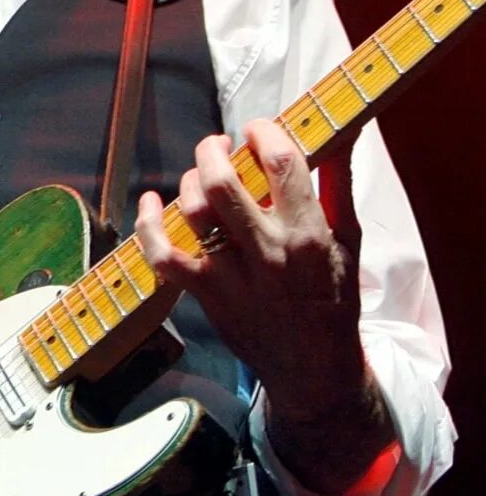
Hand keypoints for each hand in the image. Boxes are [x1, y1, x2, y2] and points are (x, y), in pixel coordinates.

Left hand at [136, 121, 393, 495]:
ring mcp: (232, 275)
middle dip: (213, 151)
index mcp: (309, 234)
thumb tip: (342, 135)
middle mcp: (268, 252)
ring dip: (188, 182)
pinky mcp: (206, 295)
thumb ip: (339, 186)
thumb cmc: (333, 299)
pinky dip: (148, 225)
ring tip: (198, 174)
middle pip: (222, 182)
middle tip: (218, 145)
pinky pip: (162, 256)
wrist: (314, 367)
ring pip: (193, 211)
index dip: (263, 133)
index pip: (281, 164)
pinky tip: (149, 202)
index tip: (257, 128)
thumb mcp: (348, 242)